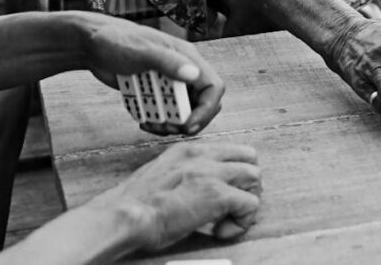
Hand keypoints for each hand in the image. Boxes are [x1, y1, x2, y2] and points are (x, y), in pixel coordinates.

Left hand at [78, 13, 224, 135]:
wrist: (92, 45)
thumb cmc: (116, 41)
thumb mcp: (142, 52)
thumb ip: (167, 63)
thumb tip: (193, 74)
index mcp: (187, 58)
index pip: (213, 87)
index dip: (207, 110)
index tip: (188, 126)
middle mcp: (182, 71)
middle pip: (201, 104)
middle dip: (188, 121)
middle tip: (167, 127)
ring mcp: (169, 82)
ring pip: (184, 111)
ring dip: (171, 124)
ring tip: (149, 124)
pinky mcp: (156, 91)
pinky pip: (166, 112)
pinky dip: (158, 121)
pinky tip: (142, 120)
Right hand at [90, 143, 261, 252]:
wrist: (125, 215)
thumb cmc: (134, 203)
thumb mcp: (160, 174)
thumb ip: (181, 174)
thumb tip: (192, 189)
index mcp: (188, 150)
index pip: (229, 150)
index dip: (232, 173)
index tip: (222, 191)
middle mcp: (203, 156)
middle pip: (248, 158)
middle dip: (246, 183)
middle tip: (232, 204)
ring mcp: (213, 173)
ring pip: (254, 177)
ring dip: (246, 200)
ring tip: (226, 218)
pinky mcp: (219, 195)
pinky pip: (251, 204)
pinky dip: (241, 221)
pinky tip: (221, 231)